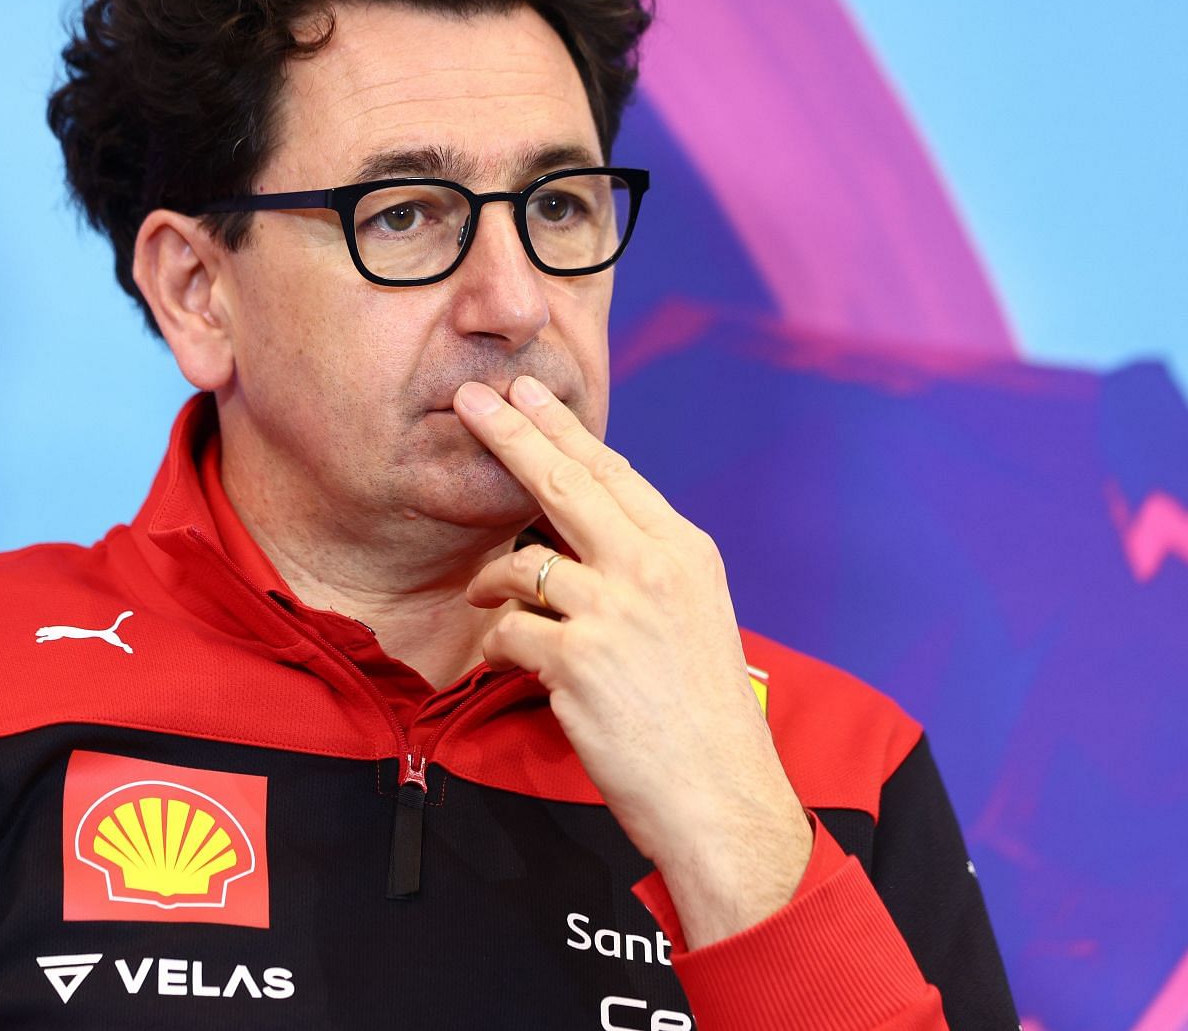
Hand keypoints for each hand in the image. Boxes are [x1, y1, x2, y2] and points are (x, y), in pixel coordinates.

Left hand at [456, 375, 811, 947]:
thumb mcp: (694, 616)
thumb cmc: (701, 714)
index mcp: (685, 553)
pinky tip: (512, 662)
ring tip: (484, 599)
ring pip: (521, 564)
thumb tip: (584, 530)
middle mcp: (653, 570)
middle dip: (509, 435)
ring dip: (492, 581)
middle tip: (467, 400)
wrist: (719, 795)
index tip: (525, 393)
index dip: (563, 428)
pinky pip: (508, 631)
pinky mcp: (577, 661)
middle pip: (564, 482)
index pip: (613, 473)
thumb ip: (645, 567)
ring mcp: (614, 613)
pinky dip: (500, 644)